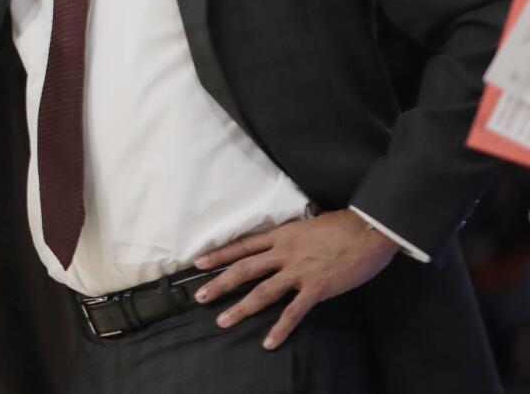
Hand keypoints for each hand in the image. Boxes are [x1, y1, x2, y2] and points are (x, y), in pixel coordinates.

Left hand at [192, 209, 399, 349]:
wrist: (369, 230)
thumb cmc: (343, 225)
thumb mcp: (308, 225)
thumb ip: (292, 237)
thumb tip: (283, 243)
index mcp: (282, 235)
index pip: (243, 245)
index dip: (220, 254)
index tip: (199, 262)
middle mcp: (284, 253)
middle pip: (244, 269)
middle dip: (220, 283)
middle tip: (200, 296)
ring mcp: (298, 271)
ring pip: (262, 292)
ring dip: (241, 308)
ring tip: (223, 321)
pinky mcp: (316, 288)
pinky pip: (294, 312)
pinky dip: (280, 328)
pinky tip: (269, 342)